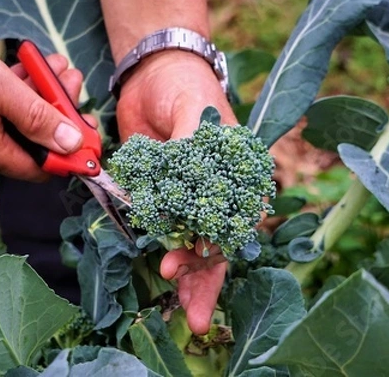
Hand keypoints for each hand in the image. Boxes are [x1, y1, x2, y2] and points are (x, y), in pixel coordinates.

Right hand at [0, 16, 83, 180]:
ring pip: (8, 125)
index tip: (89, 133)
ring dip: (33, 97)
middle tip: (70, 79)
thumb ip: (38, 118)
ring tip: (52, 65)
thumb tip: (71, 145)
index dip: (69, 153)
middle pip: (26, 142)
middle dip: (54, 111)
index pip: (39, 168)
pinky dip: (7, 98)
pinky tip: (22, 71)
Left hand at [116, 50, 237, 333]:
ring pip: (191, 244)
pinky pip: (162, 229)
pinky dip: (161, 251)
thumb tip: (188, 183)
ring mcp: (187, 197)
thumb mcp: (194, 107)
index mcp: (236, 175)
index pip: (234, 221)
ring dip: (187, 275)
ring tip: (180, 309)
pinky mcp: (160, 195)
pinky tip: (161, 275)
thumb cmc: (184, 86)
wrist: (152, 74)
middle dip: (204, 278)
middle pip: (217, 243)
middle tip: (192, 313)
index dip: (218, 248)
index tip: (194, 265)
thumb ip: (194, 144)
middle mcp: (216, 192)